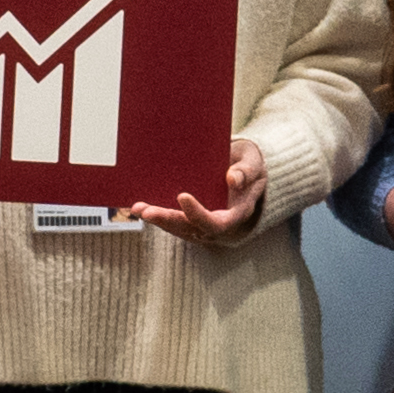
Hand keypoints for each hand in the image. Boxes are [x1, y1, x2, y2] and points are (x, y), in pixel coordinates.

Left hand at [122, 136, 269, 241]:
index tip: (182, 196)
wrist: (246, 171)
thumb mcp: (254, 163)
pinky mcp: (193, 219)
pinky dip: (158, 216)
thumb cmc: (249, 165)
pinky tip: (140, 207)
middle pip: (192, 229)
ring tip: (138, 209)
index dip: (198, 214)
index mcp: (237, 213)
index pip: (217, 223)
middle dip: (168, 220)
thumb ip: (247, 171)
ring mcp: (205, 224)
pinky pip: (175, 222)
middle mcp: (220, 223)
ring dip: (159, 220)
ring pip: (180, 228)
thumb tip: (233, 179)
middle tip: (147, 210)